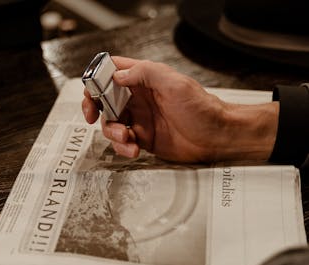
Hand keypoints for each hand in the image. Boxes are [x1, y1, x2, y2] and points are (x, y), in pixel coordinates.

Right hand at [81, 56, 278, 162]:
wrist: (217, 137)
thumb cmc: (202, 108)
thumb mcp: (175, 84)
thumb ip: (145, 73)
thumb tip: (118, 75)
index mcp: (144, 80)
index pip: (112, 72)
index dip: (97, 78)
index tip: (92, 90)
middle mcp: (138, 98)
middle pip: (104, 99)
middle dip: (94, 107)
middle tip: (92, 116)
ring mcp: (139, 119)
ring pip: (109, 123)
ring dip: (111, 131)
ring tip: (125, 137)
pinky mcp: (142, 138)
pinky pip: (122, 142)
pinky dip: (122, 147)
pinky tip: (133, 149)